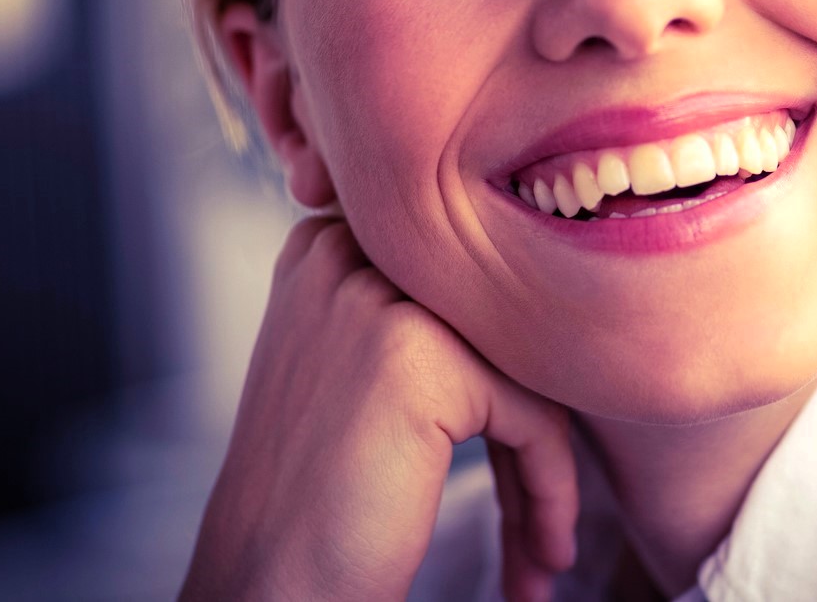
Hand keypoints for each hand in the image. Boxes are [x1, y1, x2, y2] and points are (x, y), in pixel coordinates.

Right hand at [180, 215, 578, 601]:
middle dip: (530, 425)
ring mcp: (376, 297)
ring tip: (540, 550)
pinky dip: (550, 491)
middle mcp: (342, 256)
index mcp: (323, 249)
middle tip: (537, 518)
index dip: (502, 375)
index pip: (463, 286)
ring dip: (546, 471)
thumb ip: (415, 314)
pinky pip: (534, 413)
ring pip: (524, 368)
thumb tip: (539, 299)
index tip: (518, 459)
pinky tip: (541, 556)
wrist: (267, 593)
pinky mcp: (416, 353)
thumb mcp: (346, 367)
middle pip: (496, 324)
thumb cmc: (312, 501)